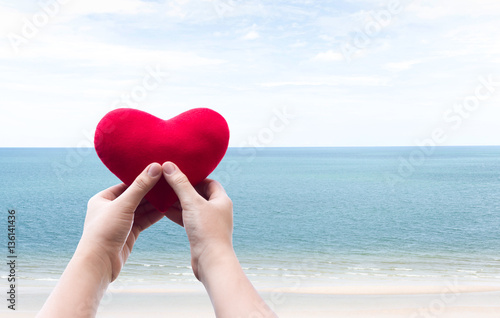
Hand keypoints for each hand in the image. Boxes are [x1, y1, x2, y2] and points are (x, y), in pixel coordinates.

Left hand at [37, 163, 164, 317]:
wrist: (99, 264)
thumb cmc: (104, 232)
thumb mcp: (124, 205)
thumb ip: (141, 186)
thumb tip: (156, 166)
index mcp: (103, 198)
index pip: (126, 183)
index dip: (143, 177)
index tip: (159, 170)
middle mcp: (111, 209)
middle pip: (136, 196)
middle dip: (151, 191)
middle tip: (169, 182)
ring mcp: (120, 222)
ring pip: (141, 209)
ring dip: (155, 203)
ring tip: (171, 194)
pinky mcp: (129, 233)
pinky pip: (144, 220)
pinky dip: (154, 215)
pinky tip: (167, 209)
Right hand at [162, 161, 233, 279]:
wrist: (211, 262)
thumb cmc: (207, 231)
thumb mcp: (192, 203)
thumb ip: (180, 184)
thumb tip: (169, 165)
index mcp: (222, 200)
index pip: (209, 182)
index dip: (195, 177)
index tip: (179, 174)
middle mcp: (218, 210)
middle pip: (199, 194)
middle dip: (183, 189)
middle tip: (167, 183)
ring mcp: (209, 223)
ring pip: (192, 208)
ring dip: (178, 202)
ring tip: (162, 195)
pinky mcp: (201, 234)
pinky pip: (188, 220)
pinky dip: (177, 214)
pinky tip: (163, 211)